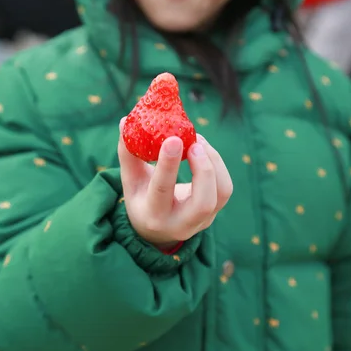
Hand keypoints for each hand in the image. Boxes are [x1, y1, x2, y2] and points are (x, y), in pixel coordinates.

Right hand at [118, 118, 232, 248]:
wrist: (158, 229)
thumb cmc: (142, 197)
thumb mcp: (131, 180)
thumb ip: (128, 152)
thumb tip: (126, 121)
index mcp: (153, 214)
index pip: (162, 191)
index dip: (168, 165)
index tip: (173, 138)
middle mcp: (180, 223)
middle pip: (203, 203)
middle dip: (204, 169)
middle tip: (194, 143)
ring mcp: (202, 220)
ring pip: (221, 193)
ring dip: (214, 162)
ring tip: (197, 141)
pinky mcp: (215, 211)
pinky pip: (225, 187)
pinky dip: (217, 163)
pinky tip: (203, 149)